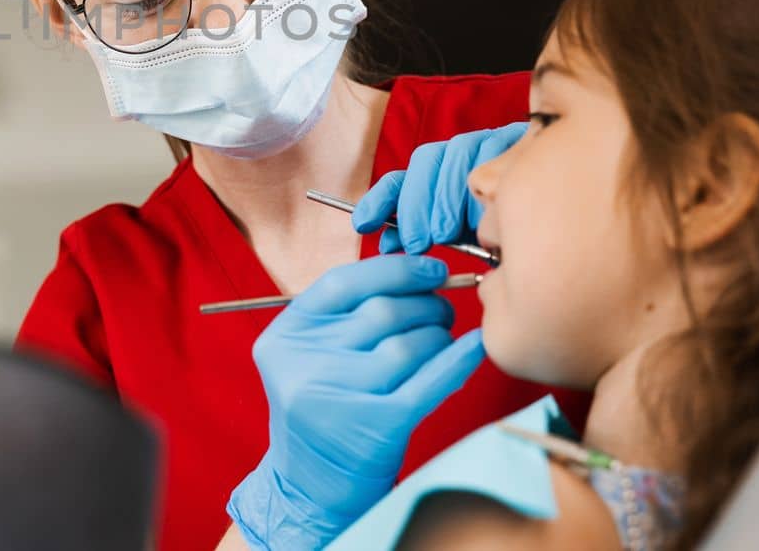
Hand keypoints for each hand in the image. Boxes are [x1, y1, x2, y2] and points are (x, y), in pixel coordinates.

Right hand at [226, 255, 486, 549]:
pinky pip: (428, 381)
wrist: (309, 489)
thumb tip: (416, 272)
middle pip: (380, 311)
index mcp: (284, 336)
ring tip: (444, 338)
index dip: (393, 270)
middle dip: (424, 304)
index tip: (430, 268)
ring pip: (406, 344)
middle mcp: (303, 362)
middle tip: (443, 308)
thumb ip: (345, 317)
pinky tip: (474, 349)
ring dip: (437, 335)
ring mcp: (336, 395)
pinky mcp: (373, 426)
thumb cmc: (323, 412)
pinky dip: (457, 360)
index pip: (342, 283)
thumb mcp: (311, 357)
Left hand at [351, 122, 526, 254]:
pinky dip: (488, 187)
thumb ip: (425, 233)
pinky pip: (497, 156)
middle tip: (417, 240)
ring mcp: (496, 140)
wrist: (568, 204)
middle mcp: (467, 149)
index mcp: (445, 170)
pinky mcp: (526, 139)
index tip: (363, 225)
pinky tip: (490, 215)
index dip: (381, 199)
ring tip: (449, 232)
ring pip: (459, 152)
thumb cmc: (509, 230)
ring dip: (447, 198)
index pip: (403, 176)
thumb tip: (388, 243)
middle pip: (428, 159)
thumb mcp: (461, 235)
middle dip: (415, 203)